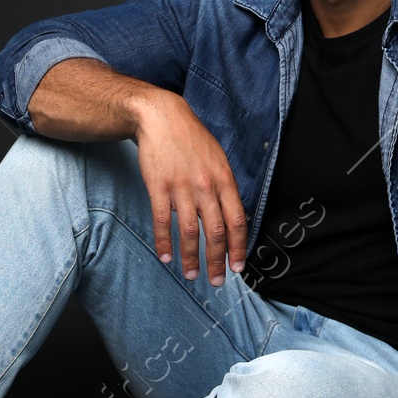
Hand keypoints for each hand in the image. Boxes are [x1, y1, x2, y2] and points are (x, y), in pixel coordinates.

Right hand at [129, 89, 249, 286]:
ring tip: (191, 275)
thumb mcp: (218, 158)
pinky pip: (164, 221)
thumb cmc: (192, 139)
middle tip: (217, 280)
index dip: (238, 247)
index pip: (237, 220)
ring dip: (191, 257)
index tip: (238, 266)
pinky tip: (166, 257)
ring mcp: (182, 187)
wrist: (162, 117)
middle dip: (217, 260)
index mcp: (224, 179)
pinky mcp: (159, 187)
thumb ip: (224, 187)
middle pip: (215, 231)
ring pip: (190, 231)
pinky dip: (165, 243)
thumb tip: (232, 217)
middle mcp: (206, 186)